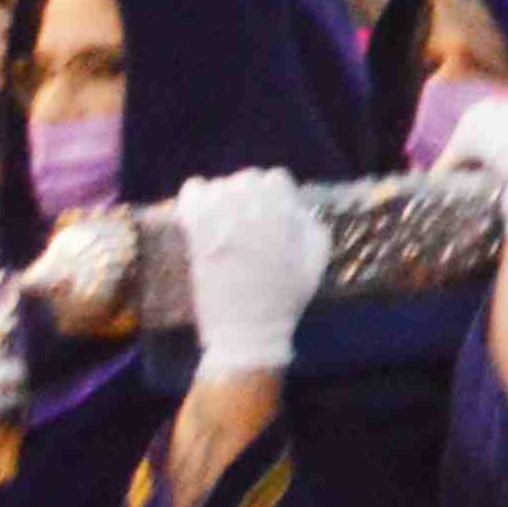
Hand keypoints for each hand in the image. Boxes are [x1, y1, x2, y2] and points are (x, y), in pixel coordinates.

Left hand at [178, 168, 321, 383]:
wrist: (247, 329)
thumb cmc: (285, 296)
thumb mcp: (316, 259)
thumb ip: (310, 223)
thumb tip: (295, 205)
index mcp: (281, 211)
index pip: (276, 178)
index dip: (277, 196)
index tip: (274, 215)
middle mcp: (249, 207)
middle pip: (247, 178)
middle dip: (250, 195)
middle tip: (249, 221)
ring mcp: (218, 217)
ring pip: (219, 185)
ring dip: (223, 198)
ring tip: (224, 222)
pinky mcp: (194, 230)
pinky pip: (190, 192)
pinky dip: (195, 197)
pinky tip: (201, 215)